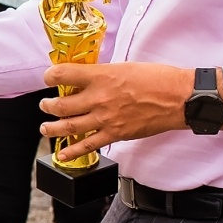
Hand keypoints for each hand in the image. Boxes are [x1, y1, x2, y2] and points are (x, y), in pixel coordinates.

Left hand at [38, 62, 197, 160]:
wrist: (178, 98)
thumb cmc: (156, 79)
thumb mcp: (124, 67)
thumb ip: (102, 74)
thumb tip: (86, 78)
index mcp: (101, 76)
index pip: (63, 74)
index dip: (50, 76)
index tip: (48, 78)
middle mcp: (99, 97)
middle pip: (60, 104)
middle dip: (47, 105)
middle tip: (45, 105)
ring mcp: (105, 118)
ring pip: (68, 126)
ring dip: (52, 128)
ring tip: (45, 127)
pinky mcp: (115, 134)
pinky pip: (87, 145)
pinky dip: (71, 152)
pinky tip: (61, 155)